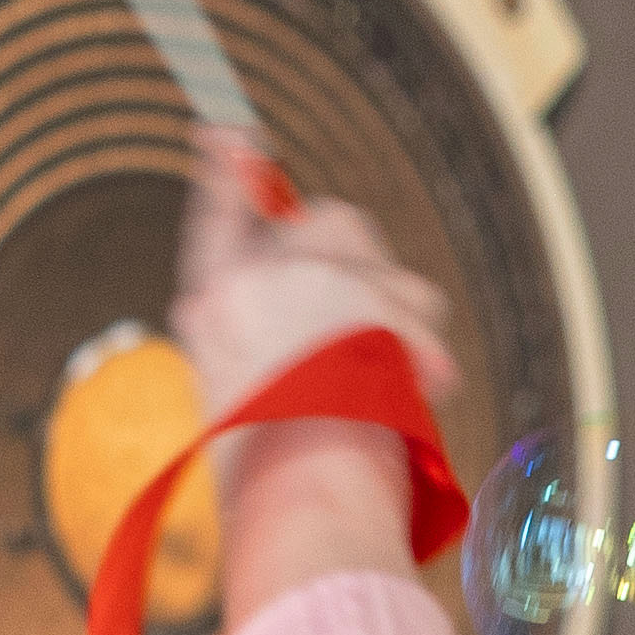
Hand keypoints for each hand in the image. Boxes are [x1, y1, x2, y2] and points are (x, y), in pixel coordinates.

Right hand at [162, 166, 460, 610]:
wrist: (306, 501)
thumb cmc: (278, 483)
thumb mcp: (245, 411)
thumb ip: (263, 350)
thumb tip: (312, 323)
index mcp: (211, 312)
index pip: (219, 220)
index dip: (230, 174)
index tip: (229, 133)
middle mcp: (248, 281)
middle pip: (326, 224)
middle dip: (361, 263)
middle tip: (376, 321)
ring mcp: (303, 278)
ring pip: (380, 259)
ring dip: (399, 308)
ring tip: (398, 376)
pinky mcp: (362, 291)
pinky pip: (413, 297)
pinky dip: (422, 341)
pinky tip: (420, 385)